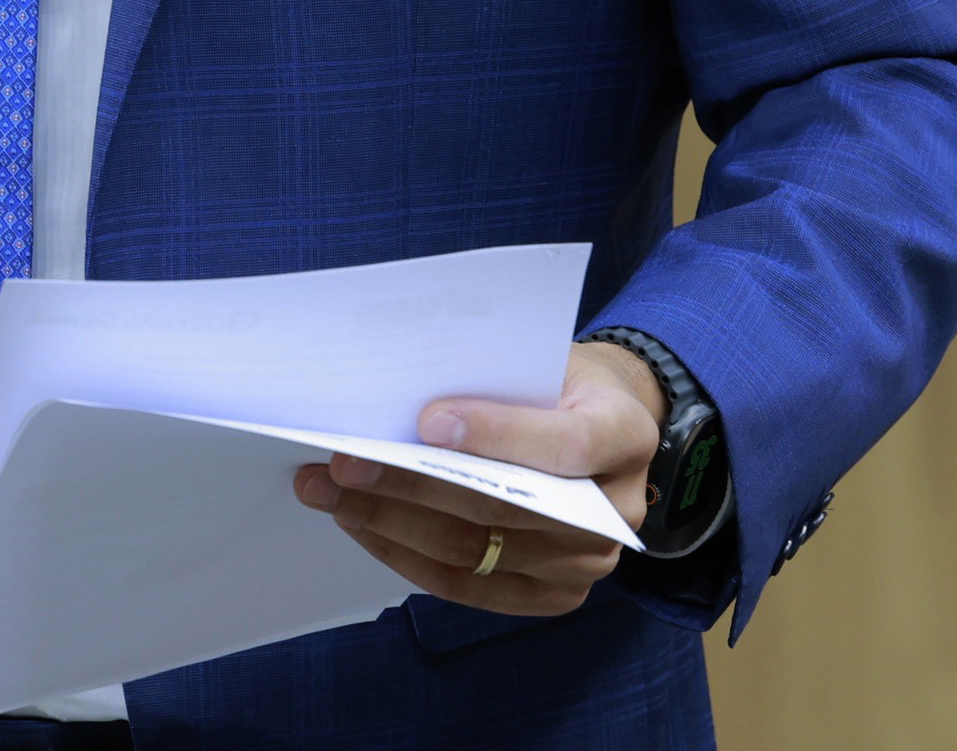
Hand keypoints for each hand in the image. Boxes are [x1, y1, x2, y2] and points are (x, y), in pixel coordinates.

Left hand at [290, 341, 662, 616]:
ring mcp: (586, 565)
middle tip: (341, 463)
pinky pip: (467, 585)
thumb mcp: (544, 360)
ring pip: (475, 552)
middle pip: (505, 508)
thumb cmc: (560, 385)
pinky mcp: (552, 596)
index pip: (564, 444)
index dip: (496, 433)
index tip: (426, 420)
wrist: (602, 426)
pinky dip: (406, 555)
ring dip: (390, 523)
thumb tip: (399, 400)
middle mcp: (616, 513)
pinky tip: (363, 524)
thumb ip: (493, 379)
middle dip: (412, 485)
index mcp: (626, 434)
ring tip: (331, 493)